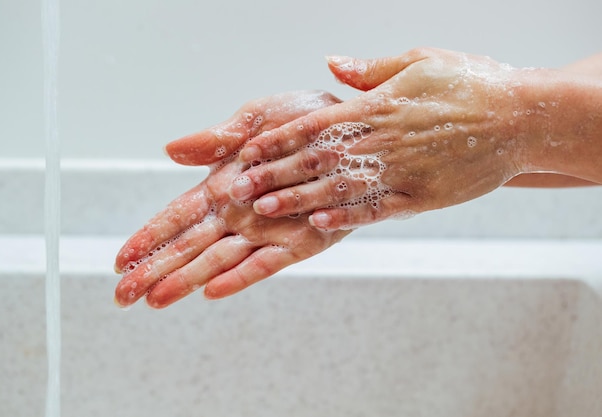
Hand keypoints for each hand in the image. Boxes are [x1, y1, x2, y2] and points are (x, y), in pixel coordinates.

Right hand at [114, 91, 349, 307]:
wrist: (351, 130)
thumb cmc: (301, 121)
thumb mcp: (256, 120)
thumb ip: (216, 141)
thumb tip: (170, 151)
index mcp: (223, 186)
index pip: (176, 217)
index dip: (147, 237)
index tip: (119, 259)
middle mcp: (239, 215)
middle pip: (188, 247)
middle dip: (153, 271)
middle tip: (120, 297)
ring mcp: (266, 232)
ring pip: (217, 261)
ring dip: (186, 280)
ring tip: (155, 300)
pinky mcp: (299, 244)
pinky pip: (265, 264)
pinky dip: (239, 277)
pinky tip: (212, 291)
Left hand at [228, 48, 538, 229]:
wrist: (520, 118)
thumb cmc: (469, 84)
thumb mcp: (419, 61)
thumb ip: (372, 70)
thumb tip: (333, 64)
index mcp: (377, 106)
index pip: (315, 124)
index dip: (278, 139)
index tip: (248, 151)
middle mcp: (382, 140)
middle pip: (316, 160)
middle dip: (274, 174)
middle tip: (238, 188)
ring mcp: (401, 170)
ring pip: (338, 188)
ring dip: (298, 199)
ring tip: (263, 210)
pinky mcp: (421, 196)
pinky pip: (376, 209)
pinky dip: (346, 217)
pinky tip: (319, 223)